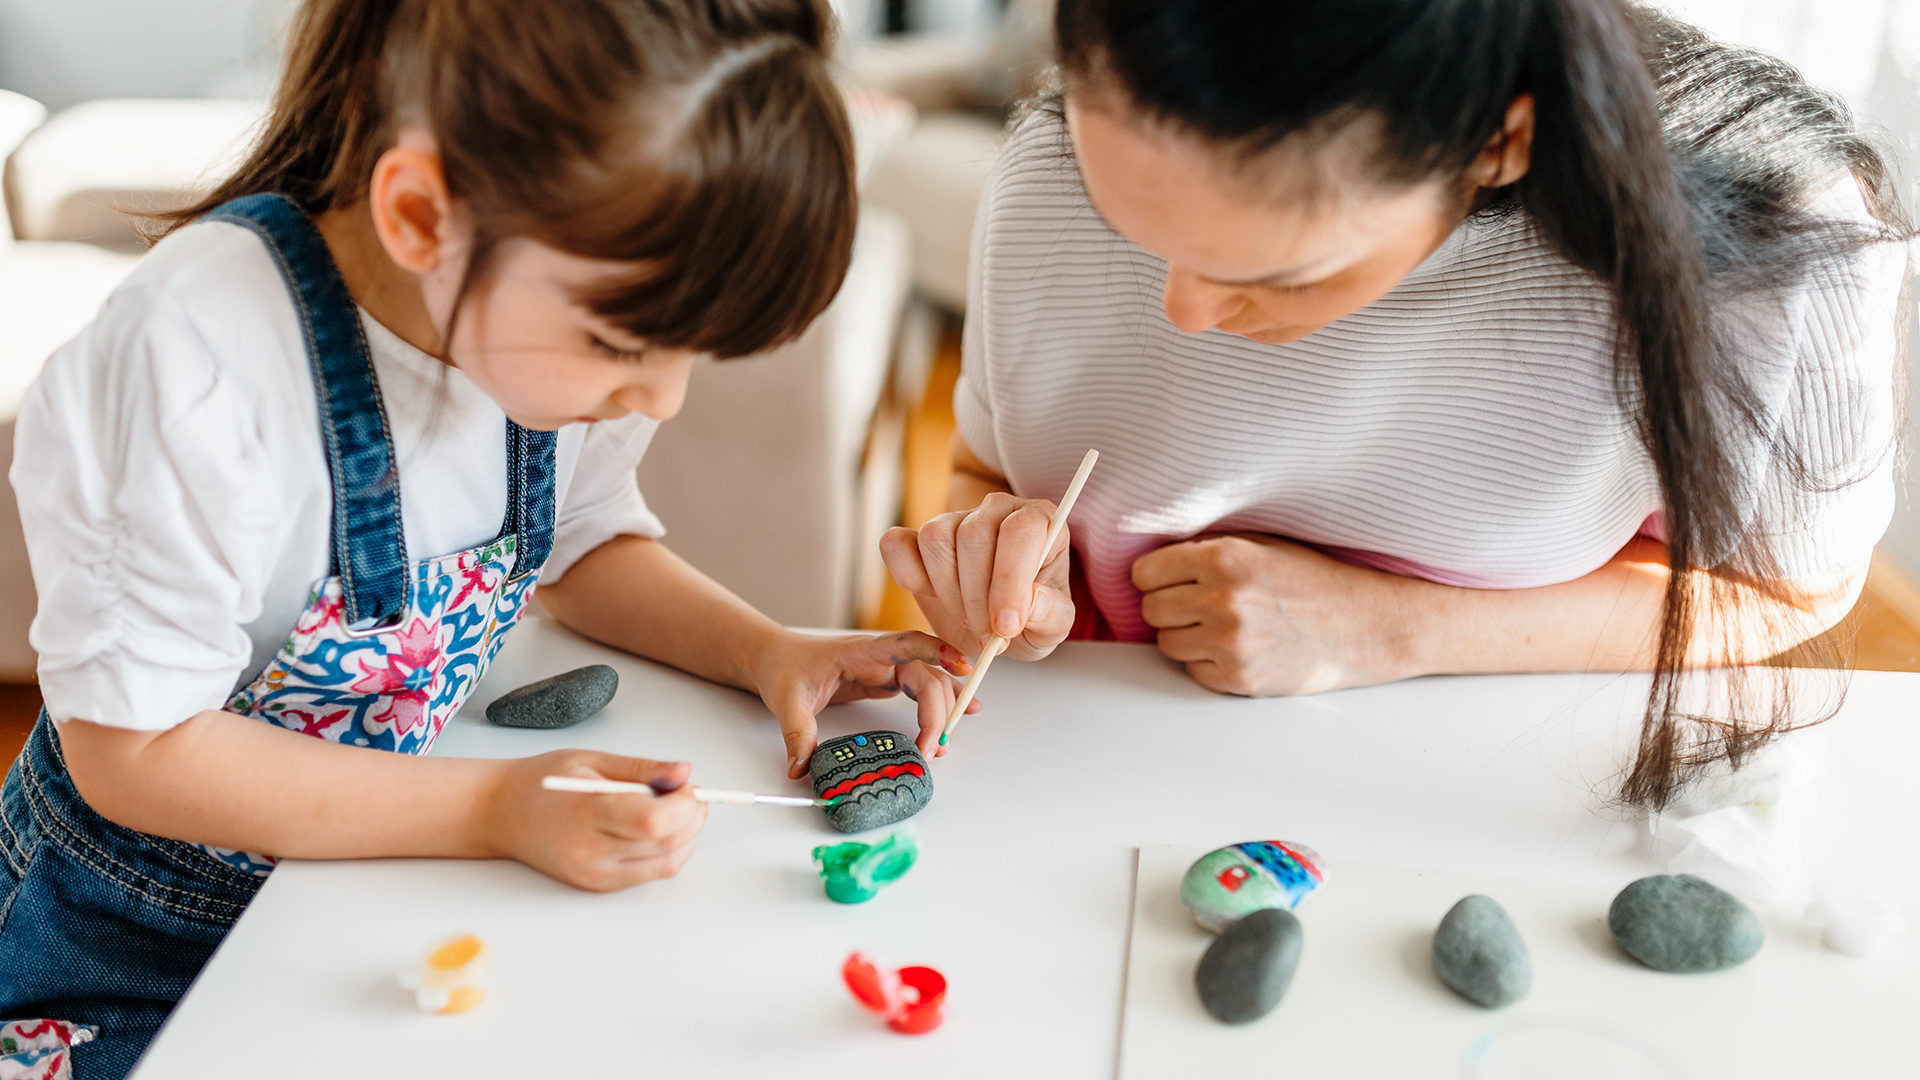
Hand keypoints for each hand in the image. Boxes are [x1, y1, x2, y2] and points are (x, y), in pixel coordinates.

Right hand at [482, 751, 706, 892]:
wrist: (502, 814)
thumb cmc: (543, 782)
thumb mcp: (593, 761)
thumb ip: (643, 768)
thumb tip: (684, 770)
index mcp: (587, 813)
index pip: (654, 820)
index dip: (684, 803)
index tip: (686, 784)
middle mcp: (591, 852)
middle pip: (667, 843)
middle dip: (692, 817)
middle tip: (688, 793)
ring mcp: (595, 874)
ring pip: (667, 863)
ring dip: (685, 836)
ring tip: (674, 809)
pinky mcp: (598, 886)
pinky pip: (650, 874)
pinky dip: (667, 851)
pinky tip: (657, 829)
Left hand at [748, 631, 977, 775]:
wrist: (777, 658)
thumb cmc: (785, 669)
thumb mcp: (787, 701)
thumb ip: (797, 734)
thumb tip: (800, 768)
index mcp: (861, 652)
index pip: (906, 644)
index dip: (936, 650)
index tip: (961, 664)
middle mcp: (881, 657)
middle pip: (926, 676)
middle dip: (937, 712)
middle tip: (932, 750)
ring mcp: (887, 668)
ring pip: (930, 683)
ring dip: (943, 711)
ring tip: (943, 745)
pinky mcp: (887, 680)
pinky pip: (923, 688)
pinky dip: (944, 701)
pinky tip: (965, 709)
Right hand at [881, 492, 1074, 662]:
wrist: (999, 619)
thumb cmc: (1032, 617)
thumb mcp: (1054, 627)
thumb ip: (1051, 615)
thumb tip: (1029, 602)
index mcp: (1041, 521)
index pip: (1021, 531)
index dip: (1010, 580)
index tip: (1006, 627)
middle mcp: (998, 509)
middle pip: (973, 536)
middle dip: (977, 598)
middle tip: (988, 635)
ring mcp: (955, 518)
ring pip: (935, 538)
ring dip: (948, 591)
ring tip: (969, 617)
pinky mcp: (918, 536)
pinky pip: (897, 544)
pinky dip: (907, 575)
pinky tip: (933, 596)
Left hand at [1132, 534, 1419, 695]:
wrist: (1365, 625)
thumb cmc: (1314, 580)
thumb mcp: (1262, 544)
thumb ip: (1207, 548)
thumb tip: (1154, 558)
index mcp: (1226, 558)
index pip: (1144, 573)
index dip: (1156, 576)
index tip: (1170, 579)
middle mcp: (1223, 600)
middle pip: (1151, 609)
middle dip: (1170, 605)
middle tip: (1200, 603)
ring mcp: (1230, 644)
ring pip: (1166, 643)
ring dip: (1186, 635)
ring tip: (1222, 625)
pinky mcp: (1238, 679)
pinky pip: (1192, 670)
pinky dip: (1207, 661)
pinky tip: (1238, 647)